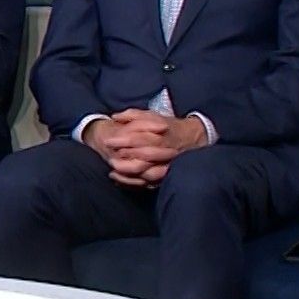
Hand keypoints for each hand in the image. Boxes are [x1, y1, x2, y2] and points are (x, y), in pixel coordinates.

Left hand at [87, 109, 207, 186]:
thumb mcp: (152, 115)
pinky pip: (149, 183)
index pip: (138, 139)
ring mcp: (166, 165)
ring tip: (113, 170)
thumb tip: (115, 117)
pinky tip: (119, 179)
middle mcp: (163, 152)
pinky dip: (133, 183)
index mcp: (159, 136)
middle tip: (109, 159)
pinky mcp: (165, 175)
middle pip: (141, 160)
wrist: (191, 137)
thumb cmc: (167, 126)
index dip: (121, 141)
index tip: (108, 141)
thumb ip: (133, 115)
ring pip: (146, 175)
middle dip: (123, 161)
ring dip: (128, 174)